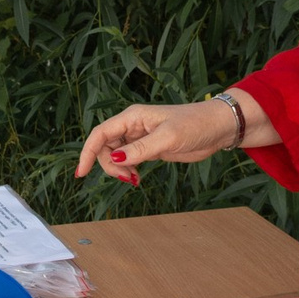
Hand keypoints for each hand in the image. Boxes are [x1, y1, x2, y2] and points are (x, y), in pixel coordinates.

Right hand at [77, 93, 269, 184]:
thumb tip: (115, 159)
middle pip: (105, 147)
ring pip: (115, 155)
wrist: (217, 128)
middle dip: (108, 165)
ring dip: (118, 170)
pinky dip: (128, 171)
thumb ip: (140, 150)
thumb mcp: (167, 138)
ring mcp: (140, 137)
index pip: (100, 134)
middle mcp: (133, 126)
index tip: (81, 173)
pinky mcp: (150, 148)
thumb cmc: (195, 124)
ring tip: (134, 180)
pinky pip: (128, 160)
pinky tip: (137, 179)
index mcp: (132, 117)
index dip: (88, 152)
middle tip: (126, 179)